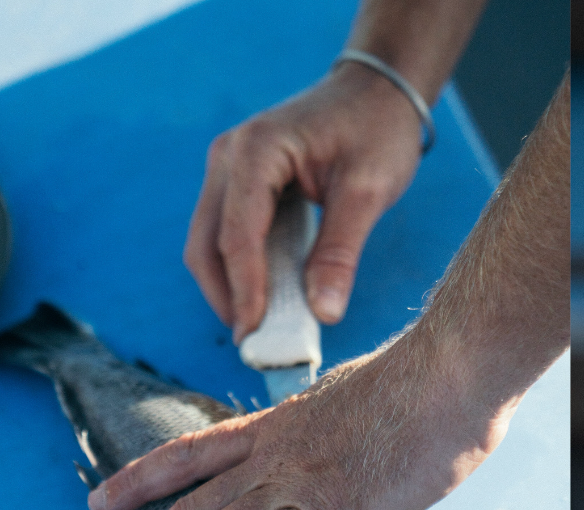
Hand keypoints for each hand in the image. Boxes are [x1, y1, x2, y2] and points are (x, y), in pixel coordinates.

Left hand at [89, 346, 511, 509]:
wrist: (450, 375)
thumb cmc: (420, 388)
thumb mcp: (349, 402)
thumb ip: (324, 431)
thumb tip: (330, 446)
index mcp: (274, 426)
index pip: (187, 454)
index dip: (138, 480)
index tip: (100, 503)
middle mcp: (270, 455)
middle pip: (188, 508)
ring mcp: (292, 482)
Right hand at [186, 62, 423, 340]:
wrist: (377, 90)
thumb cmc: (376, 130)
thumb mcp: (368, 190)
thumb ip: (341, 251)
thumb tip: (322, 313)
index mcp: (256, 150)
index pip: (237, 234)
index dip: (245, 290)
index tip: (256, 336)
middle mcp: (228, 157)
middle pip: (206, 243)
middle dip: (227, 297)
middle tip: (254, 344)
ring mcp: (227, 169)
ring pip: (208, 243)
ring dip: (229, 288)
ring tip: (260, 329)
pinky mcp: (237, 184)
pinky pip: (225, 236)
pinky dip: (240, 271)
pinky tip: (266, 300)